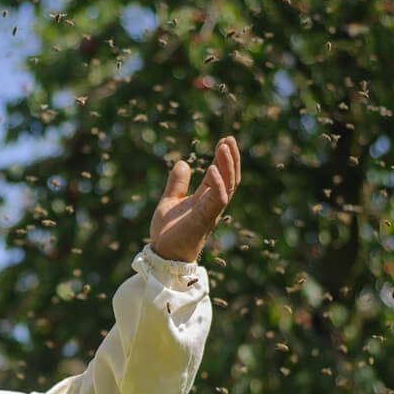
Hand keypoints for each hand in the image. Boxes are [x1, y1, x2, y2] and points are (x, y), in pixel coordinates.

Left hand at [150, 136, 240, 261]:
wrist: (162, 255)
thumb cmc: (167, 232)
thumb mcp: (168, 201)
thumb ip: (176, 184)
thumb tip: (182, 162)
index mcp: (204, 199)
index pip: (218, 175)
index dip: (222, 158)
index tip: (224, 140)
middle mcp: (211, 204)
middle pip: (229, 178)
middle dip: (231, 158)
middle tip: (230, 139)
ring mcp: (210, 211)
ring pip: (228, 186)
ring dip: (228, 165)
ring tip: (225, 146)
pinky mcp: (204, 219)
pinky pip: (218, 199)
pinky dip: (217, 184)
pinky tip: (213, 168)